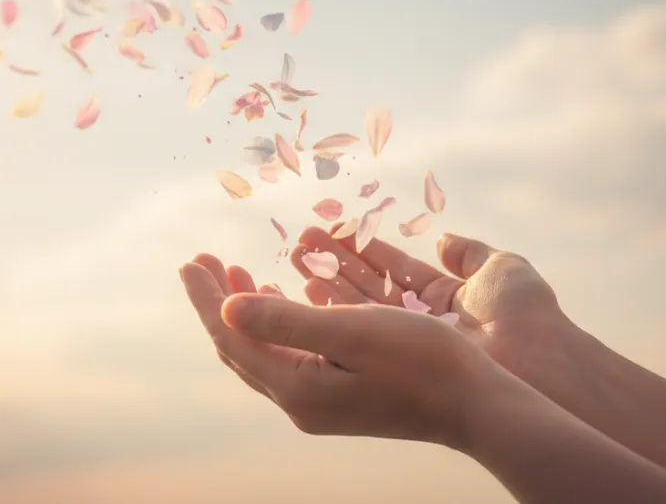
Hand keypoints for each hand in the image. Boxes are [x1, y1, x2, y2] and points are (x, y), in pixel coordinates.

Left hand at [179, 253, 501, 447]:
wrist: (476, 406)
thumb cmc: (420, 360)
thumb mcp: (351, 332)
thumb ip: (286, 320)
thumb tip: (225, 308)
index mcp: (296, 388)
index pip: (231, 337)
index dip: (206, 296)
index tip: (189, 259)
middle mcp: (299, 402)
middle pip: (238, 346)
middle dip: (216, 300)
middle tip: (203, 259)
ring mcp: (317, 403)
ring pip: (261, 351)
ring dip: (243, 310)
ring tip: (233, 271)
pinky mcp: (336, 397)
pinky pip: (284, 356)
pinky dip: (272, 323)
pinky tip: (277, 298)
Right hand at [291, 226, 566, 383]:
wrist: (534, 362)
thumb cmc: (522, 315)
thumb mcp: (500, 268)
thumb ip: (468, 253)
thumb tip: (443, 239)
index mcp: (445, 295)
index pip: (392, 267)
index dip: (361, 248)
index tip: (329, 228)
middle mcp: (420, 319)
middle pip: (367, 285)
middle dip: (331, 261)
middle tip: (298, 241)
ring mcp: (408, 340)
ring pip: (356, 305)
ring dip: (324, 279)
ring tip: (294, 257)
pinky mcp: (397, 358)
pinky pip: (357, 329)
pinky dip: (331, 308)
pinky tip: (306, 289)